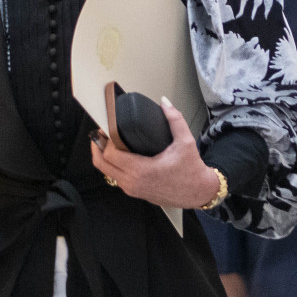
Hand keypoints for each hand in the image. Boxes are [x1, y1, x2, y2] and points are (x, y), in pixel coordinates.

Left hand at [91, 100, 220, 209]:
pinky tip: (118, 154)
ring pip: (106, 172)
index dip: (105, 138)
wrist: (199, 192)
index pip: (110, 154)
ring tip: (108, 141)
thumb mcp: (185, 142)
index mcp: (142, 170)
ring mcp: (132, 189)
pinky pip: (115, 177)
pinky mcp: (134, 192)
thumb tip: (164, 103)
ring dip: (104, 156)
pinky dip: (112, 165)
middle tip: (101, 133)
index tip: (106, 127)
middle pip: (101, 164)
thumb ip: (174, 119)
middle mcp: (133, 182)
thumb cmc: (192, 172)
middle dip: (97, 146)